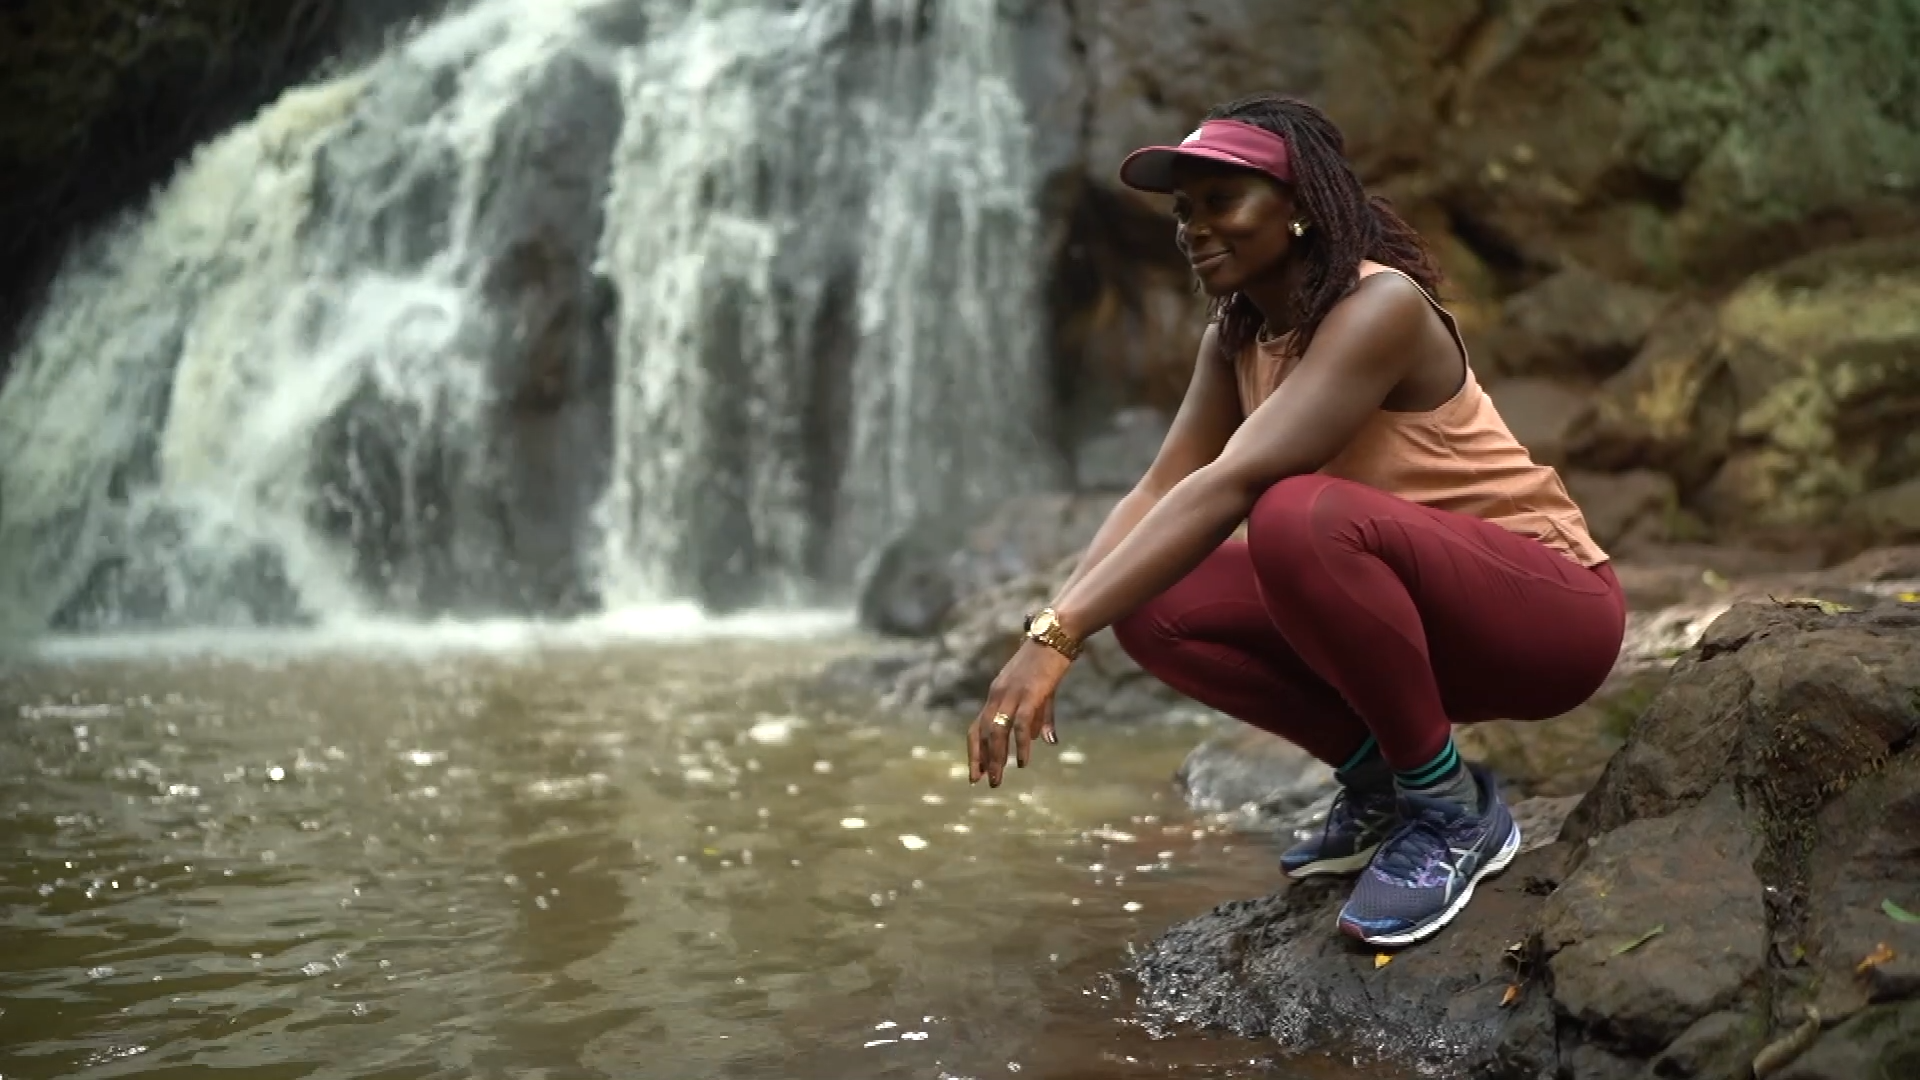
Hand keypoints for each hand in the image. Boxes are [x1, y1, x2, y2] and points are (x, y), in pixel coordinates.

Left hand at [967, 639, 1072, 786]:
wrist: (1056, 634)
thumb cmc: (1048, 662)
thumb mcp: (1041, 692)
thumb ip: (1041, 718)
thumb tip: (1045, 742)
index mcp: (996, 693)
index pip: (976, 726)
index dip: (975, 750)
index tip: (976, 772)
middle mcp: (998, 694)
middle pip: (981, 732)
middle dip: (980, 759)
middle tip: (981, 781)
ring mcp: (1012, 694)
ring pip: (996, 731)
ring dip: (995, 757)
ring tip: (997, 778)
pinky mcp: (1029, 694)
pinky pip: (1019, 725)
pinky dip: (1019, 745)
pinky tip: (1021, 762)